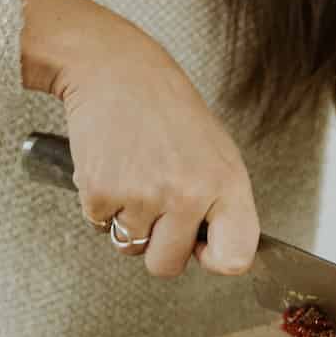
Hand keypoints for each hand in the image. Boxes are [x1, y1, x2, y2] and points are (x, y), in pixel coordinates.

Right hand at [21, 0, 258, 277]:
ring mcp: (143, 195)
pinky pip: (99, 226)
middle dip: (159, 247)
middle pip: (169, 266)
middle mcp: (188, 194)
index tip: (203, 247)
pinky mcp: (101, 191)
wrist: (117, 70)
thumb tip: (215, 252)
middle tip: (157, 208)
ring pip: (130, 248)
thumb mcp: (218, 154)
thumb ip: (222, 204)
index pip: (236, 259)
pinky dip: (101, 206)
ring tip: (136, 177)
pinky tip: (114, 169)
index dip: (216, 261)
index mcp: (227, 185)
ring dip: (129, 222)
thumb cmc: (169, 112)